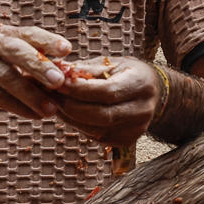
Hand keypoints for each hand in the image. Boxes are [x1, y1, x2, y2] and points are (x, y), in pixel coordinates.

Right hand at [0, 24, 73, 120]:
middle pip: (17, 51)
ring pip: (6, 76)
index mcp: (1, 34)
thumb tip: (66, 78)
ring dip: (31, 94)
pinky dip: (16, 106)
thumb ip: (28, 67)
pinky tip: (32, 116)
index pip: (28, 33)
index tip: (68, 50)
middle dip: (40, 65)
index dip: (48, 40)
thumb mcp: (3, 63)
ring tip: (51, 110)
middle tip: (60, 80)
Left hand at [46, 55, 162, 146]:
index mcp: (140, 85)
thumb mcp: (111, 63)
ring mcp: (135, 129)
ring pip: (95, 129)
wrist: (153, 93)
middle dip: (71, 106)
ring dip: (70, 117)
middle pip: (100, 115)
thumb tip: (56, 69)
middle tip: (50, 95)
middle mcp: (142, 110)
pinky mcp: (126, 141)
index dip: (80, 90)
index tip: (58, 82)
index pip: (107, 91)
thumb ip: (85, 69)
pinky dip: (78, 125)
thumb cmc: (127, 73)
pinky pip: (95, 136)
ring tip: (54, 103)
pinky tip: (67, 113)